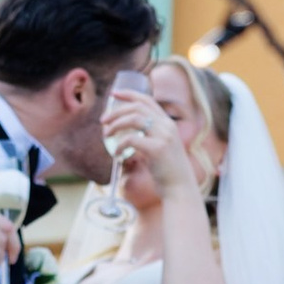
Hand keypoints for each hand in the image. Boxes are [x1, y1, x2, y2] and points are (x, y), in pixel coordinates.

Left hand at [103, 80, 191, 215]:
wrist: (180, 189)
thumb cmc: (167, 172)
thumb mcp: (160, 149)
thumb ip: (148, 137)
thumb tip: (125, 134)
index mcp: (168, 124)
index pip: (147, 100)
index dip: (129, 94)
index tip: (113, 94)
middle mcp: (167, 126)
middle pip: (137, 107)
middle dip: (116, 111)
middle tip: (103, 121)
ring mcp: (164, 136)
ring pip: (134, 119)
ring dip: (116, 125)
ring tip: (106, 135)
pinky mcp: (157, 149)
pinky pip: (131, 139)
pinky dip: (120, 145)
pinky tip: (117, 154)